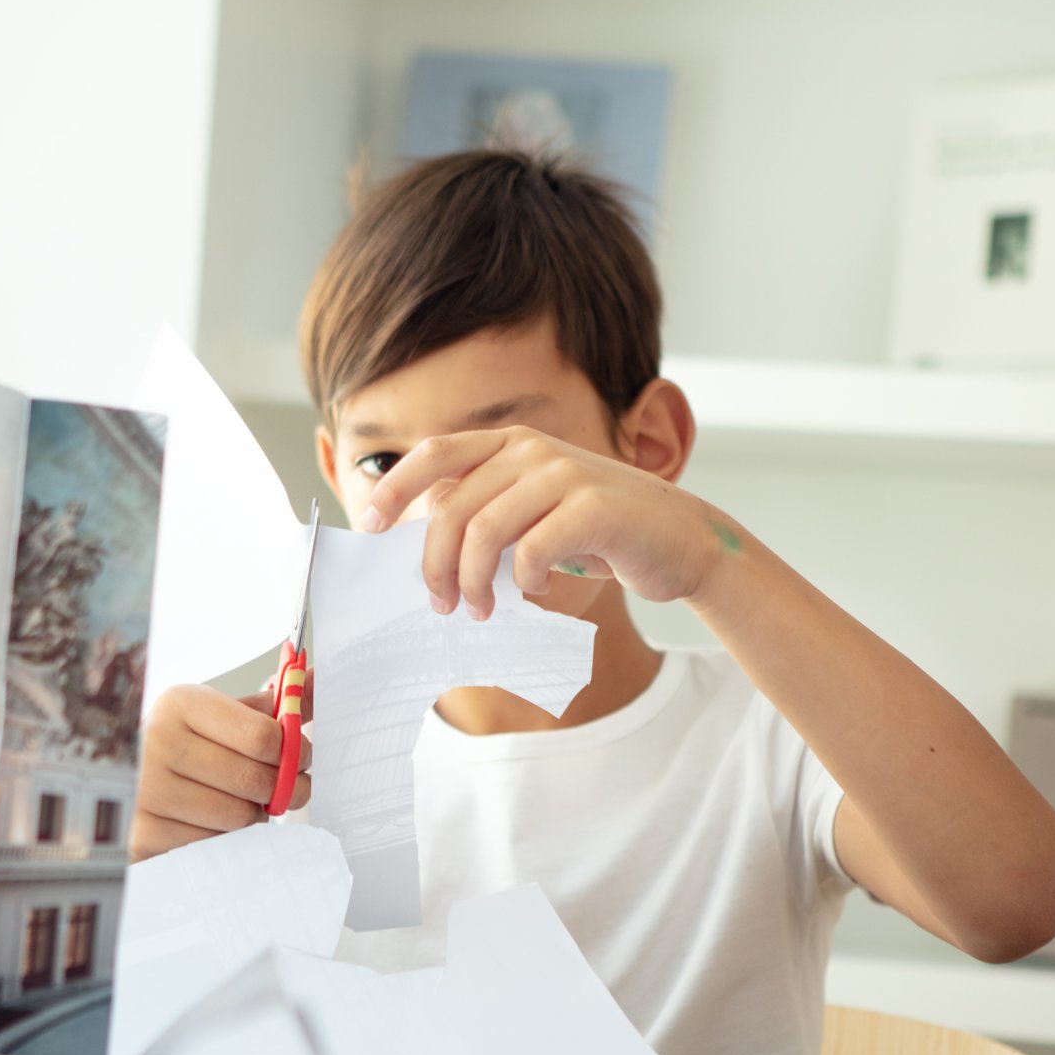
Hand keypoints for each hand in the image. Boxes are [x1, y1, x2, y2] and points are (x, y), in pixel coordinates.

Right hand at [129, 683, 311, 861]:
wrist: (128, 779)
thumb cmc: (187, 744)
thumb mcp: (222, 714)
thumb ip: (272, 705)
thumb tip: (316, 680)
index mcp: (181, 704)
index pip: (262, 736)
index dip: (293, 751)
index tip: (300, 757)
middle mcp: (158, 742)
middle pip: (253, 780)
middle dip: (283, 788)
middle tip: (287, 788)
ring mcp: (146, 790)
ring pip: (237, 817)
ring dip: (253, 815)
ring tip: (244, 801)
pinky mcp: (143, 833)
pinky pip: (214, 844)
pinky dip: (226, 838)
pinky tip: (215, 821)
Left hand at [357, 426, 731, 618]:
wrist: (683, 540)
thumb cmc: (601, 536)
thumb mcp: (537, 515)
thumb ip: (491, 516)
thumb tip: (429, 556)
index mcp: (512, 444)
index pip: (436, 453)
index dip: (396, 487)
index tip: (370, 526)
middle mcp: (533, 450)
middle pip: (452, 507)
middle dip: (435, 564)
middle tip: (441, 604)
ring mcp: (564, 473)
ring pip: (484, 531)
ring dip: (473, 582)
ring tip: (480, 610)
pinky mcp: (594, 506)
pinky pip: (532, 551)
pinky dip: (524, 581)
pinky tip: (534, 591)